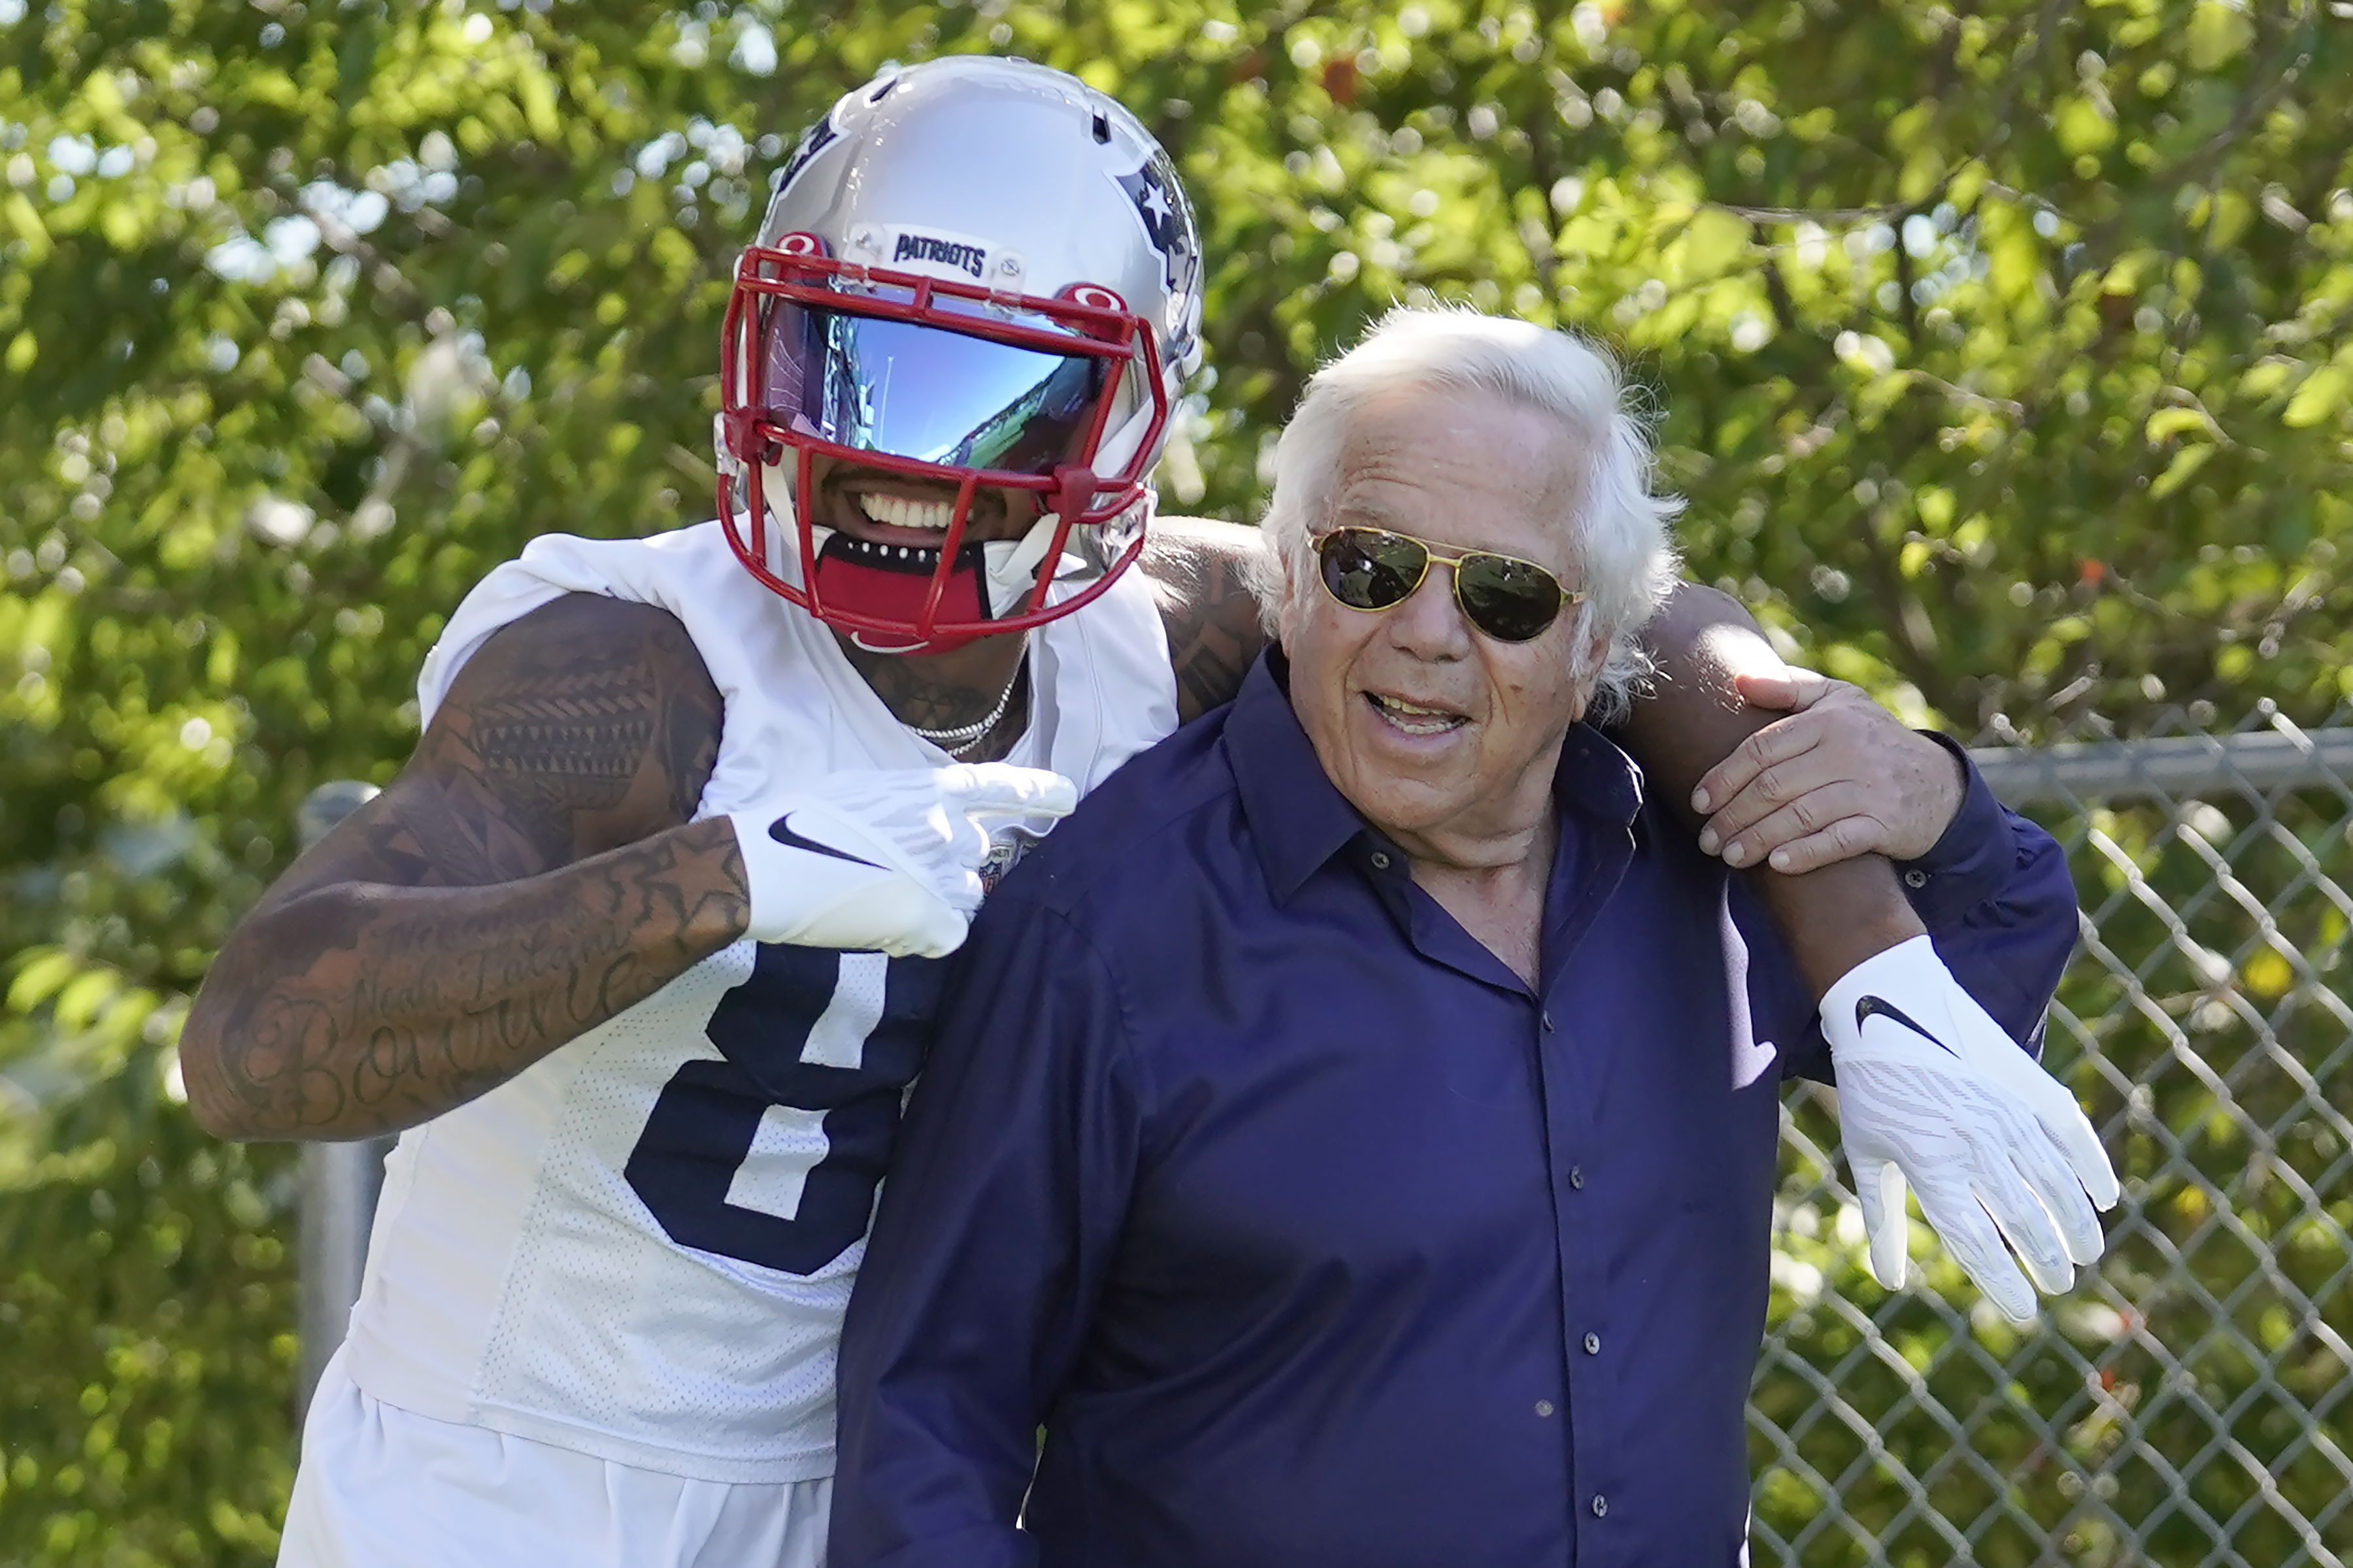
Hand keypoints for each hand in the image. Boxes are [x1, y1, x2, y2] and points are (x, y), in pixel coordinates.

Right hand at [728, 763, 1078, 956]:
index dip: (1040, 792)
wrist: (760, 868)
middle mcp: (945, 828)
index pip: (1000, 786)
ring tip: (878, 896)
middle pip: (975, 855)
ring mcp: (940, 875)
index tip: (1072, 797)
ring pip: (963, 895)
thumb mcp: (859, 789)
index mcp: (927, 789)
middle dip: (944, 866)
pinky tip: (885, 925)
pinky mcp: (928, 919)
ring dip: (934, 902)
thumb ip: (907, 801)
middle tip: (889, 871)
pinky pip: (950, 935)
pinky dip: (924, 937)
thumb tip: (930, 819)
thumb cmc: (794, 824)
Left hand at [1690, 670, 1964, 873]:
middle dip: (1733, 816)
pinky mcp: (1886, 824)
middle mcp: (1848, 751)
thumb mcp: (1838, 702)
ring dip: (1758, 839)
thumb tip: (1737, 680)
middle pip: (1774, 786)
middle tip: (1707, 840)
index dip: (1724, 778)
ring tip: (1729, 856)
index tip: (1698, 803)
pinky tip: (1777, 865)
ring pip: (1799, 816)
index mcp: (1828, 719)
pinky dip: (1806, 854)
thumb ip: (1789, 689)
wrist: (1938, 781)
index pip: (1761, 750)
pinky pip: (1839, 841)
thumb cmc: (1871, 738)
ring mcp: (1870, 788)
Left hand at [1822, 936, 2119, 1321]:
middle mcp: (1975, 1147)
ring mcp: (2005, 1116)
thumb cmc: (1871, 1093)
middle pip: (2026, 1220)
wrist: (1888, 1011)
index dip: (2005, 1283)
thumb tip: (1889, 1281)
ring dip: (2077, 1224)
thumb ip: (1882, 1220)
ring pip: (2055, 1184)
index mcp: (1932, 1168)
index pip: (1978, 1243)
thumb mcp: (1865, 1155)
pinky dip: (2092, 1168)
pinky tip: (2104, 1197)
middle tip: (2060, 1283)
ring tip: (2086, 1253)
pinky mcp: (2023, 1090)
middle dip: (2048, 1259)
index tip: (2025, 1312)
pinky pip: (2070, 1137)